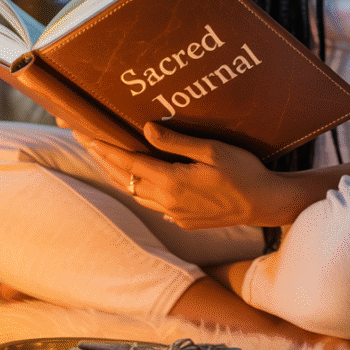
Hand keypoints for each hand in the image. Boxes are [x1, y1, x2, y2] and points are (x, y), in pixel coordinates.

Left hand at [77, 122, 285, 229]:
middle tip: (84, 140)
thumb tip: (145, 128)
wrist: (264, 204)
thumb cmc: (243, 171)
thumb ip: (176, 141)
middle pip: (125, 179)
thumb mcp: (212, 150)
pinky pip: (151, 204)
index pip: (128, 163)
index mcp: (171, 182)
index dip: (105, 148)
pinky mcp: (184, 221)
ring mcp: (175, 214)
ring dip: (117, 175)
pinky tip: (136, 181)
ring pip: (135, 194)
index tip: (86, 134)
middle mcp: (167, 201)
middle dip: (103, 159)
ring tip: (103, 158)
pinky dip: (137, 189)